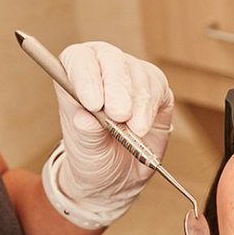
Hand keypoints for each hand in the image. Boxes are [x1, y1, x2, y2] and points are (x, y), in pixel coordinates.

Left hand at [53, 42, 173, 227]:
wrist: (119, 175)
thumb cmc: (94, 156)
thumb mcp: (85, 150)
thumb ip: (85, 132)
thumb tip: (85, 118)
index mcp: (75, 77)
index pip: (77, 59)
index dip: (85, 75)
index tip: (92, 103)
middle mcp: (103, 69)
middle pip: (110, 59)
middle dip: (116, 87)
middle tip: (119, 115)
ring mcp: (130, 75)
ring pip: (137, 73)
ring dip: (137, 102)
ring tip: (133, 130)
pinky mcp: (156, 87)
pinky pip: (157, 86)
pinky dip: (150, 108)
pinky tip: (142, 126)